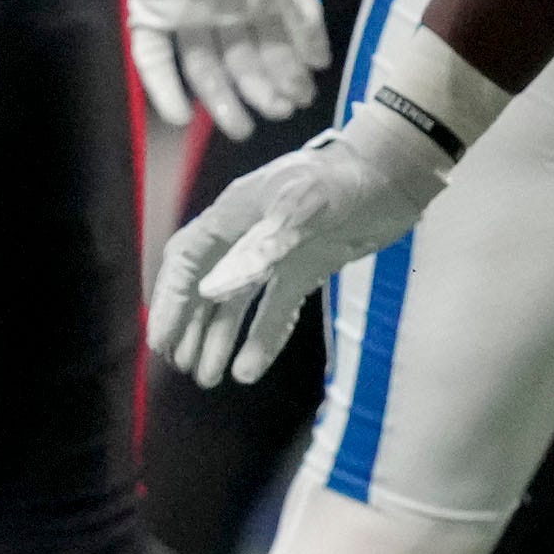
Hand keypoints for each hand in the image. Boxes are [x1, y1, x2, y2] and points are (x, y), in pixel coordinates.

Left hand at [130, 0, 325, 142]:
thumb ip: (303, 10)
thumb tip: (319, 60)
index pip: (271, 43)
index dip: (285, 73)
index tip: (300, 97)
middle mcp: (222, 7)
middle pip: (240, 60)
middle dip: (262, 90)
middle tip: (279, 112)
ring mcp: (186, 11)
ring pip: (204, 66)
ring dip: (223, 99)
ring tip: (243, 127)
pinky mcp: (151, 9)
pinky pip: (151, 55)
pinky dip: (163, 88)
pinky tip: (181, 117)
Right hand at [150, 113, 447, 385]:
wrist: (392, 176)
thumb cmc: (342, 178)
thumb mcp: (303, 205)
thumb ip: (262, 247)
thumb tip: (215, 291)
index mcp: (232, 213)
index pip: (186, 261)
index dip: (171, 302)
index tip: (161, 341)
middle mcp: (246, 235)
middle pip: (203, 286)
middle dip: (189, 326)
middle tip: (180, 366)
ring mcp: (275, 255)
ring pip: (234, 304)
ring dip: (218, 339)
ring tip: (207, 378)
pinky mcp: (303, 270)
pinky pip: (274, 310)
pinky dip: (262, 339)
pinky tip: (247, 370)